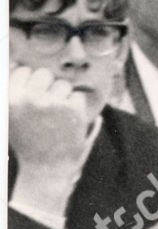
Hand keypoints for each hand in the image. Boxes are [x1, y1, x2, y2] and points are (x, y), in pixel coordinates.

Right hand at [8, 66, 90, 217]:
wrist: (46, 166)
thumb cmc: (26, 138)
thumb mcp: (9, 114)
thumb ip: (12, 90)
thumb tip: (18, 62)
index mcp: (10, 97)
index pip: (23, 70)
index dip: (30, 84)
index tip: (32, 100)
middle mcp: (29, 98)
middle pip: (44, 73)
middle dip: (46, 87)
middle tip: (46, 109)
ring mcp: (52, 103)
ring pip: (62, 83)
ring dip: (62, 96)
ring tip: (56, 116)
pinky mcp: (73, 110)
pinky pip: (77, 95)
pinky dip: (75, 106)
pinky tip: (67, 121)